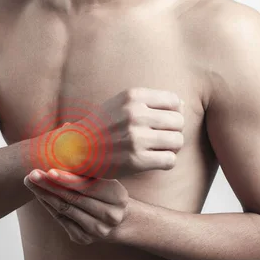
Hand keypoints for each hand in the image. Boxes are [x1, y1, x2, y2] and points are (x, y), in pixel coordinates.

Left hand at [23, 168, 130, 244]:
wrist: (122, 220)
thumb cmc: (109, 191)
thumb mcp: (107, 179)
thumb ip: (89, 168)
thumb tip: (62, 144)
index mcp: (118, 197)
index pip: (89, 187)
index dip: (68, 179)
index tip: (49, 170)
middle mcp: (110, 216)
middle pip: (73, 198)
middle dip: (49, 185)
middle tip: (32, 173)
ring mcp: (97, 230)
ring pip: (64, 209)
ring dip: (44, 195)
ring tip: (30, 181)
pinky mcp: (84, 238)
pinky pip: (61, 220)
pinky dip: (48, 206)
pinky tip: (39, 194)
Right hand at [61, 88, 185, 178]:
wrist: (77, 149)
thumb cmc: (103, 126)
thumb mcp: (121, 104)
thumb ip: (150, 102)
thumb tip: (182, 105)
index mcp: (133, 96)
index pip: (174, 101)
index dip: (172, 113)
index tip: (160, 122)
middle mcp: (135, 115)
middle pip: (179, 122)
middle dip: (173, 131)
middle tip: (159, 139)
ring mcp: (136, 138)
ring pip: (178, 141)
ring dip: (171, 148)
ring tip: (157, 149)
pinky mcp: (136, 160)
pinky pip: (170, 160)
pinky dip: (166, 162)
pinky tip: (153, 161)